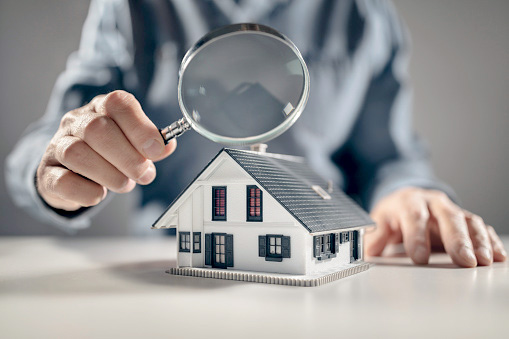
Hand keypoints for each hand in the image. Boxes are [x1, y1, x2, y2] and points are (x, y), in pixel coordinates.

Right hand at [37, 90, 175, 210]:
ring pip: (77, 153)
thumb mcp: (132, 143)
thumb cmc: (108, 154)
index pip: (118, 104)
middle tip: (144, 175)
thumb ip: (151, 144)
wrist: (71, 172)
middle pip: (97, 129)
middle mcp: (76, 121)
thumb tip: (167, 146)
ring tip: (125, 184)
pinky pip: (62, 181)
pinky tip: (100, 194)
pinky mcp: (47, 173)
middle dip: (128, 157)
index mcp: (102, 108)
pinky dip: (87, 191)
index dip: (140, 128)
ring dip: (109, 174)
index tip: (157, 151)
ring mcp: (57, 145)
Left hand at [365, 187, 506, 266]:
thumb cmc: (394, 213)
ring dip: (478, 242)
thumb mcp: (380, 220)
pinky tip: (497, 256)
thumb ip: (375, 235)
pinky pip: (480, 228)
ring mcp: (451, 210)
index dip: (417, 236)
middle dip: (456, 239)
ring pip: (468, 221)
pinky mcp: (464, 219)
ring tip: (483, 261)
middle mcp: (433, 203)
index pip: (413, 216)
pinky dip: (490, 241)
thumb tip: (368, 250)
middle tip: (464, 261)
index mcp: (409, 202)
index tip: (419, 258)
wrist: (407, 199)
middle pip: (447, 217)